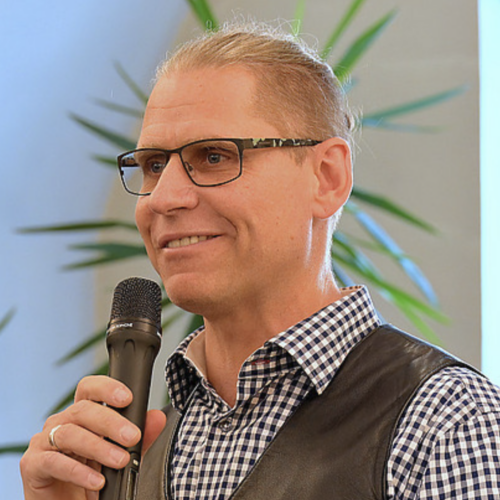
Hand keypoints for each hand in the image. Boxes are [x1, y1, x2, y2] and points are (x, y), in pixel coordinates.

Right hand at [20, 375, 165, 499]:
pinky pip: (53, 462)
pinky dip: (78, 471)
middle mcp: (62, 423)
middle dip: (110, 422)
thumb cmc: (93, 479)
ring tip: (120, 460)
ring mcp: (45, 442)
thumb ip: (141, 438)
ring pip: (70, 433)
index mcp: (82, 415)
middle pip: (82, 410)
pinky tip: (97, 481)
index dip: (106, 388)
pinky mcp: (33, 465)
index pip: (89, 388)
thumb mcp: (121, 457)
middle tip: (132, 436)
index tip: (127, 398)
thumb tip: (157, 418)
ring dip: (98, 447)